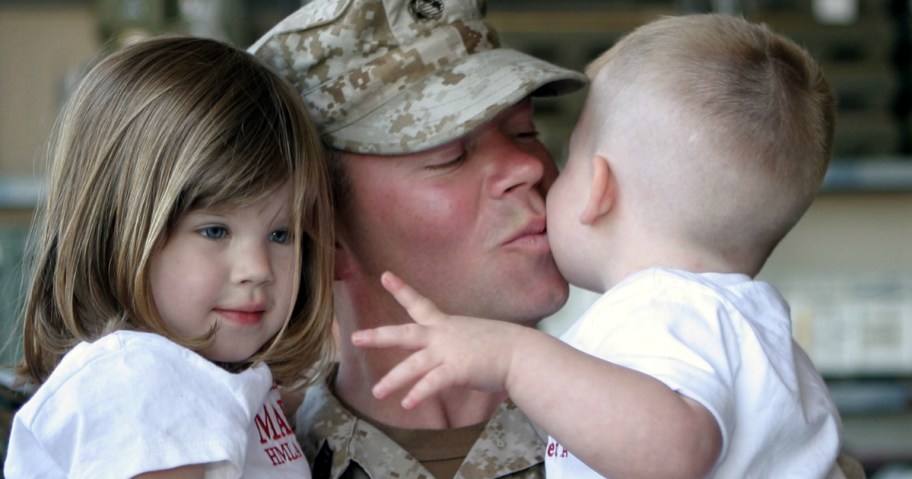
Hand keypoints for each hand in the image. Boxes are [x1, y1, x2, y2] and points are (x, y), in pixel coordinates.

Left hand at [351, 271, 521, 408]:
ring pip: (413, 365)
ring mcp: (449, 352)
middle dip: (379, 336)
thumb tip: (452, 354)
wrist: (522, 353)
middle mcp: (443, 335)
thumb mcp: (474, 336)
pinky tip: (406, 404)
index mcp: (446, 324)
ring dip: (393, 380)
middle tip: (355, 338)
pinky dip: (418, 393)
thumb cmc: (502, 346)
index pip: (419, 303)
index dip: (401, 290)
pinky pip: (432, 383)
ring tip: (377, 393)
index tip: (384, 275)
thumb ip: (456, 344)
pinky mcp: (457, 369)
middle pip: (404, 334)